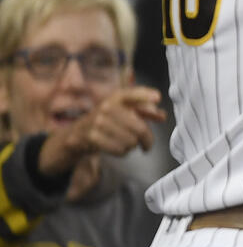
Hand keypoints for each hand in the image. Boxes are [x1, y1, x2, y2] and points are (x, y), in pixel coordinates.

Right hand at [38, 86, 166, 175]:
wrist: (76, 133)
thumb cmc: (106, 120)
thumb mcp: (123, 111)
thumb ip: (143, 111)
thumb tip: (162, 115)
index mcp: (115, 98)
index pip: (132, 94)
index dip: (145, 95)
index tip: (158, 97)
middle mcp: (106, 107)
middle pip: (139, 128)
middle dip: (147, 139)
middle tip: (147, 144)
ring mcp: (98, 122)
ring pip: (131, 141)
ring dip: (132, 146)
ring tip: (127, 143)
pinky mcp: (92, 137)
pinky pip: (120, 150)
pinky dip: (123, 152)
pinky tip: (118, 148)